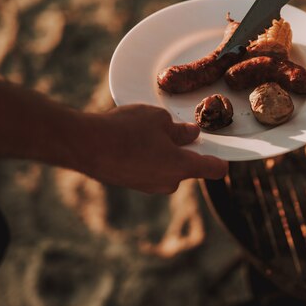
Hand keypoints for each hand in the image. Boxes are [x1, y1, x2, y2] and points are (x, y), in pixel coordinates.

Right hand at [77, 104, 227, 193]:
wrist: (84, 146)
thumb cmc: (125, 130)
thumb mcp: (158, 119)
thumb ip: (180, 130)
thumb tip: (191, 135)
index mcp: (183, 167)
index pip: (215, 169)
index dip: (221, 159)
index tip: (221, 150)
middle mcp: (170, 182)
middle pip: (189, 166)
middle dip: (185, 150)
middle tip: (172, 128)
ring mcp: (150, 187)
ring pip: (167, 167)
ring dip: (164, 152)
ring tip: (144, 132)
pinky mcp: (132, 184)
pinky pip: (149, 169)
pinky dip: (147, 157)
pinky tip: (130, 141)